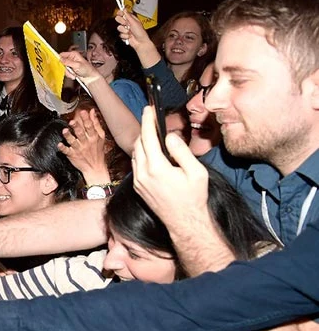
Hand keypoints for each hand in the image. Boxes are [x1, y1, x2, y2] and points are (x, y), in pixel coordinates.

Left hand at [58, 109, 110, 184]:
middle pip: (81, 133)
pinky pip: (67, 151)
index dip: (86, 119)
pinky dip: (63, 148)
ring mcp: (79, 149)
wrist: (95, 168)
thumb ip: (95, 123)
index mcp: (93, 137)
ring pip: (73, 141)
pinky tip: (59, 145)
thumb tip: (92, 111)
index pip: (90, 126)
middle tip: (72, 121)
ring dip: (68, 136)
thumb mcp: (100, 136)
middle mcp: (86, 142)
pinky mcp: (73, 155)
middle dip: (77, 127)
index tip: (83, 112)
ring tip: (65, 131)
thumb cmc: (97, 150)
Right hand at [59, 51, 100, 84]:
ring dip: (68, 73)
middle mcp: (71, 58)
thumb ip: (67, 62)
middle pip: (62, 63)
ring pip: (63, 68)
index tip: (57, 64)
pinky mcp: (70, 70)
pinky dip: (69, 75)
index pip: (62, 54)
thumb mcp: (77, 65)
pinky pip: (65, 72)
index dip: (58, 59)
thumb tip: (60, 59)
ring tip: (74, 74)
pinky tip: (74, 75)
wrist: (90, 77)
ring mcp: (70, 64)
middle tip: (69, 71)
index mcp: (73, 54)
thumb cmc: (87, 69)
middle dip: (65, 69)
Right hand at [115, 10, 150, 51]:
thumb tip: (124, 9)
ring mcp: (125, 30)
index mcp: (131, 19)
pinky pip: (120, 35)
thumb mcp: (134, 22)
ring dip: (124, 31)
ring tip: (130, 32)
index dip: (120, 13)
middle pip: (119, 19)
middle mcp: (128, 24)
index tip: (118, 12)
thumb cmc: (140, 32)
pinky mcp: (124, 35)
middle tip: (125, 24)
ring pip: (119, 28)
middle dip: (122, 22)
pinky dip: (125, 36)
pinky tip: (129, 37)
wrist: (140, 42)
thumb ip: (128, 16)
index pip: (124, 14)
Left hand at [132, 106, 209, 231]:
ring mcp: (138, 182)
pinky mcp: (138, 187)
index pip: (147, 138)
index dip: (147, 121)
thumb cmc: (194, 197)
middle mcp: (143, 174)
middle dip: (143, 128)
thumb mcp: (196, 172)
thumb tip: (169, 137)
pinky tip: (149, 150)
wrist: (184, 222)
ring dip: (141, 141)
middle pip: (138, 144)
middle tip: (151, 117)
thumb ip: (181, 151)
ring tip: (151, 132)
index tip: (148, 109)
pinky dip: (140, 153)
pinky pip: (135, 164)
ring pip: (134, 154)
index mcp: (156, 168)